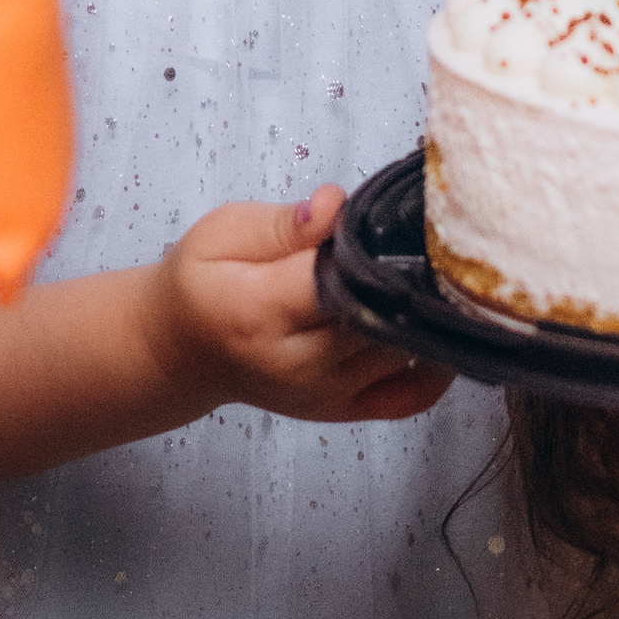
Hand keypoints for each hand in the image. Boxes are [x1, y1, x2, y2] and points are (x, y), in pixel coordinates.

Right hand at [147, 186, 451, 427]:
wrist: (182, 351)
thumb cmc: (203, 283)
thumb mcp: (223, 233)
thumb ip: (283, 223)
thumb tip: (336, 206)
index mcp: (262, 311)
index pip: (338, 281)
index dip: (373, 250)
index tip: (392, 222)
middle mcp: (298, 364)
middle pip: (379, 319)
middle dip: (407, 279)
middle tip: (422, 242)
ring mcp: (325, 395)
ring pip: (402, 354)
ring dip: (425, 315)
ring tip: (431, 275)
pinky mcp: (343, 412)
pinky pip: (410, 398)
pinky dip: (437, 369)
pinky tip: (434, 329)